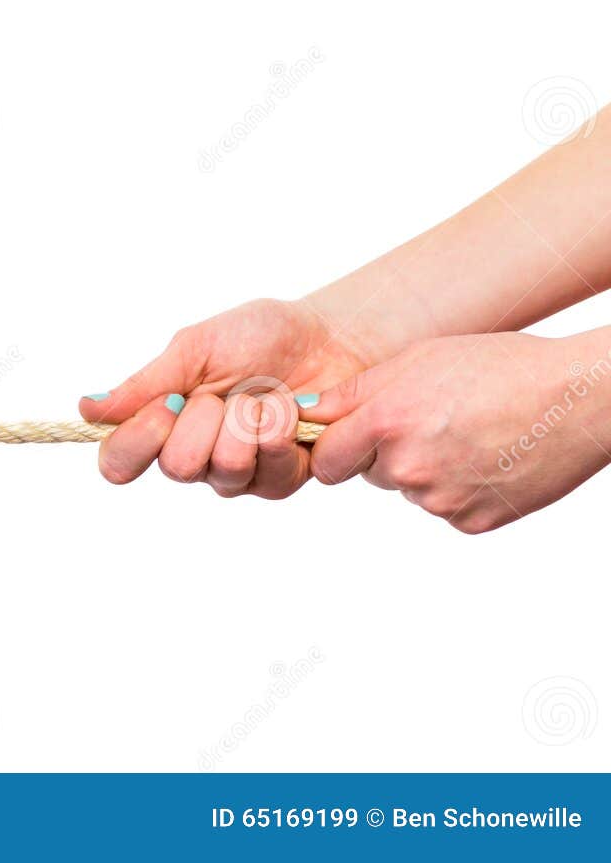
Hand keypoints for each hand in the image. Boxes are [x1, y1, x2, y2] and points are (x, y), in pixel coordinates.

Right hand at [79, 298, 381, 498]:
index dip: (136, 441)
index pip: (118, 461)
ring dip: (247, 423)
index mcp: (160, 424)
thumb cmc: (258, 335)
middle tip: (223, 392)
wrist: (330, 337)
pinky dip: (281, 430)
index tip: (166, 404)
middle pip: (175, 467)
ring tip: (263, 396)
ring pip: (225, 471)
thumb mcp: (193, 348)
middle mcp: (192, 455)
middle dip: (204, 420)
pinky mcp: (280, 480)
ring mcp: (236, 472)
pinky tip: (291, 410)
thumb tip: (87, 408)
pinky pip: (270, 473)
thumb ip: (144, 384)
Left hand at [303, 331, 610, 532]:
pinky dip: (459, 488)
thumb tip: (305, 414)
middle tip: (431, 420)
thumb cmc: (498, 367)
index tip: (345, 438)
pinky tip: (486, 457)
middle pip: (370, 472)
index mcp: (387, 422)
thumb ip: (354, 393)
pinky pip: (446, 508)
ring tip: (468, 433)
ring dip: (426, 468)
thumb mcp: (417, 360)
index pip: (325, 459)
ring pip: (410, 489)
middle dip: (386, 451)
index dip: (334, 447)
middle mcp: (409, 468)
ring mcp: (442, 500)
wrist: (576, 399)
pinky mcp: (473, 521)